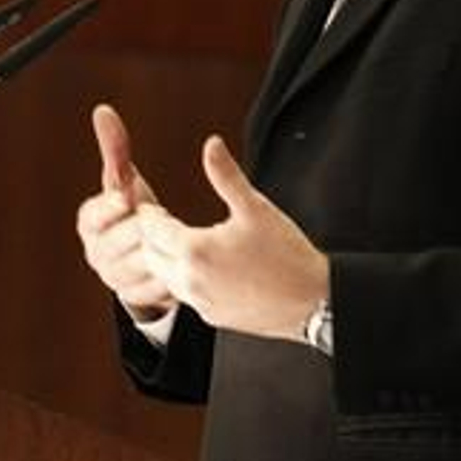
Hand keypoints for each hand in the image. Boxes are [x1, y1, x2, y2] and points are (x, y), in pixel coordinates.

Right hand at [75, 104, 176, 320]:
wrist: (143, 253)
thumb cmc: (133, 208)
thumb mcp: (124, 180)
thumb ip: (115, 148)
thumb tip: (103, 110)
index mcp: (89, 224)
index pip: (92, 216)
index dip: (109, 206)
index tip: (127, 196)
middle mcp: (96, 253)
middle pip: (121, 239)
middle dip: (144, 226)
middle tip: (162, 216)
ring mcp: (115, 278)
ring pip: (142, 261)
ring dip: (162, 248)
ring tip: (177, 237)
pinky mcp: (138, 297)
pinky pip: (160, 282)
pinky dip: (175, 270)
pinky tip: (187, 261)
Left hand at [135, 134, 328, 341]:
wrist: (311, 299)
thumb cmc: (287, 252)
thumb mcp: (255, 207)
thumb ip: (226, 175)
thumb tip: (211, 145)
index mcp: (195, 249)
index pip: (151, 229)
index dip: (148, 215)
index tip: (151, 207)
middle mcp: (190, 279)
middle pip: (149, 256)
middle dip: (151, 239)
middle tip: (161, 223)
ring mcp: (200, 301)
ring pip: (164, 279)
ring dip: (166, 261)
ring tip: (182, 244)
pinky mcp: (212, 315)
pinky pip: (186, 296)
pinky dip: (186, 280)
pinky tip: (206, 268)